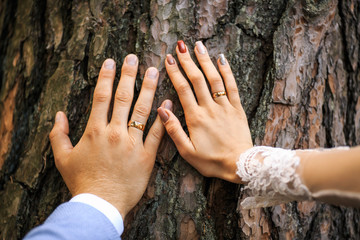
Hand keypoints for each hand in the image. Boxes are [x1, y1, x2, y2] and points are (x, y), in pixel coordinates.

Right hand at [49, 56, 170, 218]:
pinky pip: (157, 132)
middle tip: (135, 58)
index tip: (112, 62)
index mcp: (95, 131)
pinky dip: (163, 117)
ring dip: (148, 88)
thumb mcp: (62, 158)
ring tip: (154, 71)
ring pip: (142, 110)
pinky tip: (169, 102)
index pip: (102, 96)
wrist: (101, 204)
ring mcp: (133, 143)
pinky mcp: (147, 155)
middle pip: (123, 97)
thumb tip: (58, 114)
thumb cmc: (82, 181)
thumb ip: (57, 135)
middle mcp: (115, 132)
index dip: (107, 77)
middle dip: (129, 75)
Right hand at [157, 41, 252, 182]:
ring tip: (198, 46)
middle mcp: (210, 108)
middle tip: (180, 46)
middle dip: (188, 61)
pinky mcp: (237, 108)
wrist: (240, 164)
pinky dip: (227, 71)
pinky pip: (231, 86)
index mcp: (195, 118)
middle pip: (197, 79)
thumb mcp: (187, 151)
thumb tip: (162, 109)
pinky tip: (221, 59)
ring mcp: (225, 106)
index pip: (182, 89)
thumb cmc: (212, 160)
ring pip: (214, 79)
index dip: (175, 72)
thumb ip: (174, 130)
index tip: (169, 59)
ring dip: (205, 61)